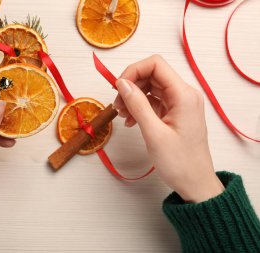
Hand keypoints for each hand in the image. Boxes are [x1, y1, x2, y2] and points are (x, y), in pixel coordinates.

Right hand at [113, 55, 223, 202]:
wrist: (195, 183)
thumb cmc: (179, 162)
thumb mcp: (154, 133)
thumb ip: (138, 105)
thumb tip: (122, 83)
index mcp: (184, 95)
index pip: (156, 65)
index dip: (133, 70)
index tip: (117, 87)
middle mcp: (184, 94)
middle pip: (151, 75)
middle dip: (131, 86)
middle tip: (117, 106)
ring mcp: (179, 104)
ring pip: (150, 88)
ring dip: (133, 97)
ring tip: (122, 115)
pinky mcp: (174, 113)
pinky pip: (153, 101)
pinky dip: (139, 107)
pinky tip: (131, 121)